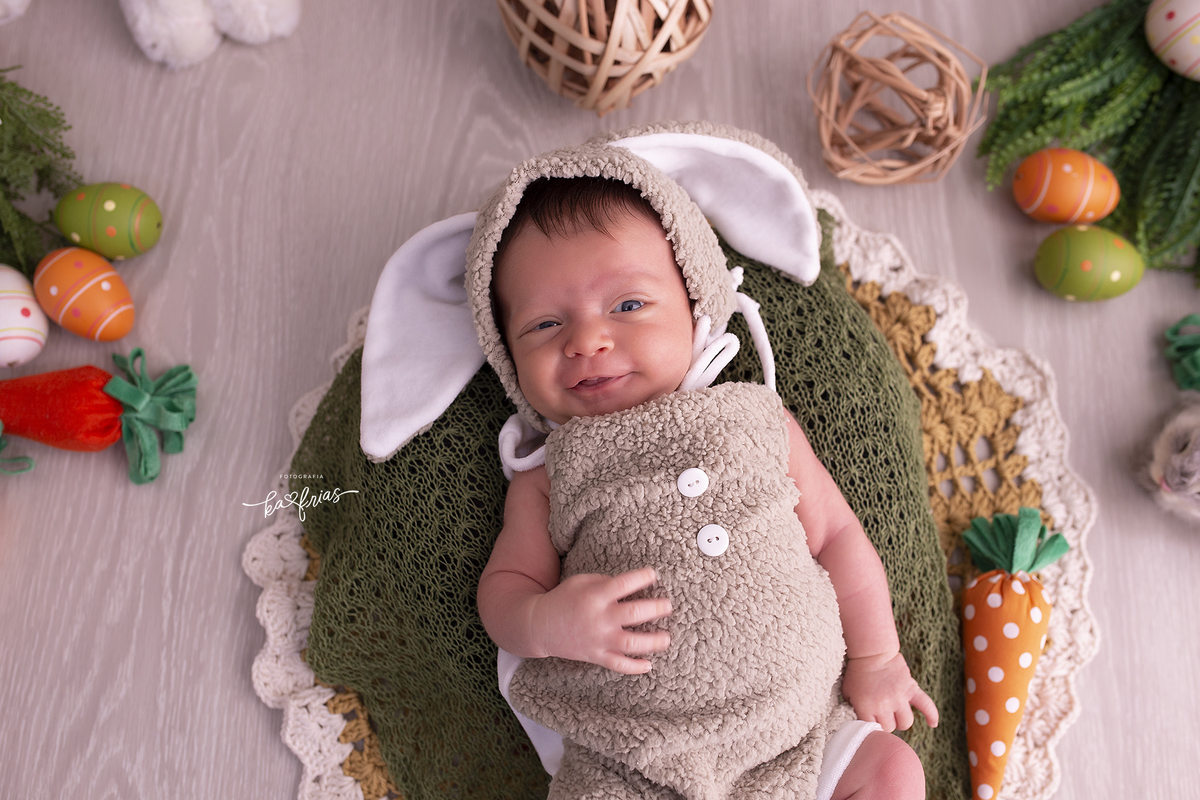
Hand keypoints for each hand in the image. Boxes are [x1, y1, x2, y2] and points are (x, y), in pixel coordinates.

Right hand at [529, 566, 671, 674]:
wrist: (540, 625)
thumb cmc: (563, 598)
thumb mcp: (581, 581)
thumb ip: (605, 582)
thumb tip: (631, 586)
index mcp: (595, 596)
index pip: (625, 584)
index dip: (643, 577)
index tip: (653, 575)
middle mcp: (599, 618)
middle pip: (635, 613)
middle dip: (656, 609)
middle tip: (668, 606)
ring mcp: (598, 639)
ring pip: (631, 643)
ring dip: (653, 642)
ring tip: (667, 638)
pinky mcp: (595, 655)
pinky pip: (618, 665)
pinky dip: (634, 667)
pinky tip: (648, 665)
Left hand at [841, 652, 938, 731]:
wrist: (871, 653)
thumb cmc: (857, 672)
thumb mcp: (848, 692)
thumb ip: (854, 709)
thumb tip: (860, 722)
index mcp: (867, 707)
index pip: (873, 729)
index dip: (873, 724)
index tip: (872, 719)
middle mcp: (884, 705)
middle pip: (891, 727)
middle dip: (887, 723)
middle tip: (883, 714)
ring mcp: (899, 698)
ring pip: (906, 722)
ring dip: (902, 720)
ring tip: (897, 714)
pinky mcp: (911, 690)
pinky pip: (926, 706)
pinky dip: (931, 715)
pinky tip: (932, 724)